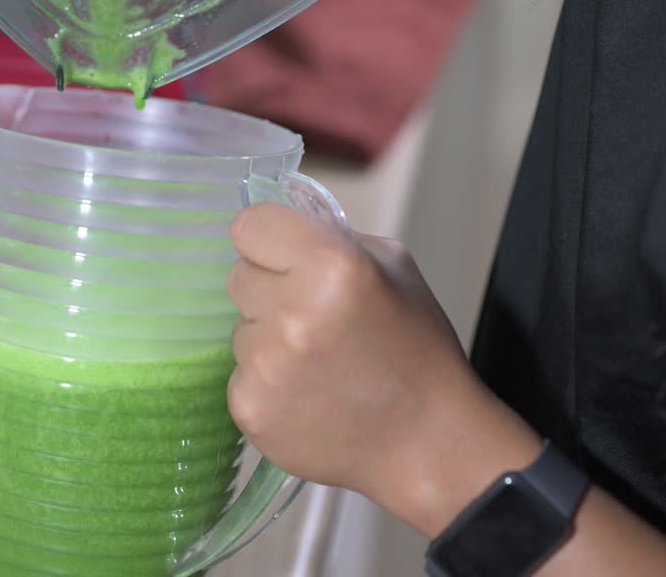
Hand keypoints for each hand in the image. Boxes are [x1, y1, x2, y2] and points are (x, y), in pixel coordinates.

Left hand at [226, 204, 541, 536]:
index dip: (267, 238)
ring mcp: (266, 365)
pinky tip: (307, 394)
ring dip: (268, 338)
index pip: (249, 225)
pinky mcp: (250, 406)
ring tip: (318, 362)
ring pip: (239, 328)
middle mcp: (291, 312)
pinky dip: (266, 382)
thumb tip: (285, 225)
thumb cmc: (416, 350)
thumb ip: (333, 239)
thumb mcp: (394, 267)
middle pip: (238, 276)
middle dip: (270, 289)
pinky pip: (239, 374)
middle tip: (313, 316)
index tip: (282, 254)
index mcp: (330, 266)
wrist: (427, 441)